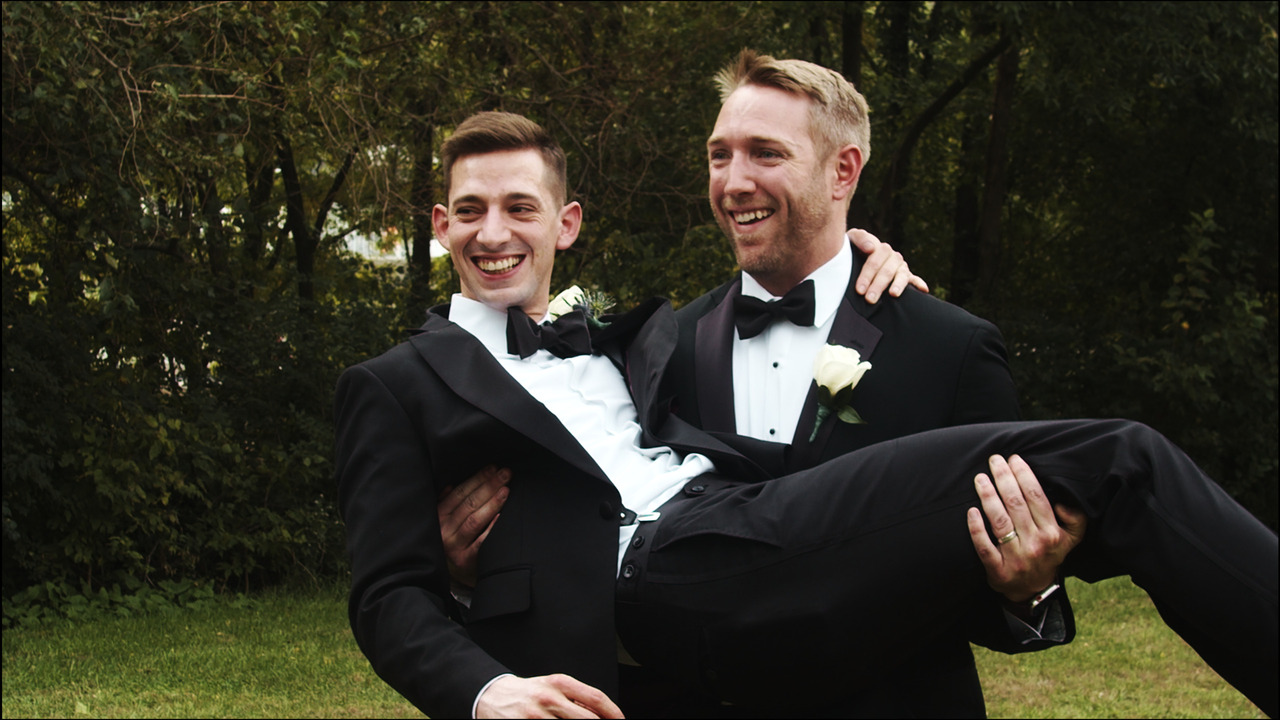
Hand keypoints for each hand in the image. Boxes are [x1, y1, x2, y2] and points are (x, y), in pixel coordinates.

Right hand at [439, 465, 510, 587]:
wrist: (455, 574)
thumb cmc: (455, 541)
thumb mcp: (445, 521)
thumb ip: (446, 503)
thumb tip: (451, 485)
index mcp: (438, 517)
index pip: (459, 493)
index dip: (477, 479)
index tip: (493, 468)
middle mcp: (443, 531)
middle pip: (468, 504)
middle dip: (488, 486)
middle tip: (505, 473)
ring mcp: (454, 546)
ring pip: (474, 520)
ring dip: (491, 502)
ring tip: (506, 489)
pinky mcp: (465, 560)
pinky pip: (481, 541)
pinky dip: (491, 527)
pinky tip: (501, 515)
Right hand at [477, 674, 623, 718]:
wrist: (493, 695)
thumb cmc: (528, 692)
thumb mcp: (553, 686)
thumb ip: (576, 698)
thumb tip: (602, 714)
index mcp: (560, 683)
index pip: (596, 698)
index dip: (614, 713)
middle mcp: (549, 698)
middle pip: (588, 719)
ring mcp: (537, 717)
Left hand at [847, 228, 928, 302]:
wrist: (855, 255)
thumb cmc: (852, 249)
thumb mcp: (852, 240)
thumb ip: (860, 239)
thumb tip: (871, 248)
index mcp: (881, 248)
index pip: (875, 261)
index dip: (867, 275)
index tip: (859, 289)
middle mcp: (893, 257)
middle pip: (887, 271)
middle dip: (878, 285)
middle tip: (869, 299)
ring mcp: (900, 266)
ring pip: (901, 275)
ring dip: (898, 285)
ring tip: (893, 294)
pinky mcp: (906, 275)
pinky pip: (914, 279)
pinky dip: (919, 283)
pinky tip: (923, 290)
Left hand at [966, 454, 1086, 602]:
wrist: (1033, 590)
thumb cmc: (1048, 555)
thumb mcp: (1071, 539)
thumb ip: (1075, 519)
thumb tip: (1064, 502)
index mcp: (1052, 534)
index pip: (1036, 498)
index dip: (1024, 475)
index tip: (1014, 459)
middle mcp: (1034, 545)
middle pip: (1016, 505)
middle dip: (1004, 478)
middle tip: (994, 460)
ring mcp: (1015, 558)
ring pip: (999, 521)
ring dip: (988, 497)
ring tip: (980, 478)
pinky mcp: (997, 571)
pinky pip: (984, 547)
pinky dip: (976, 529)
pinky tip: (971, 511)